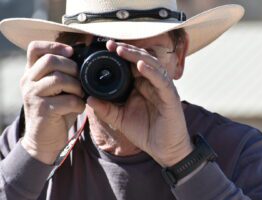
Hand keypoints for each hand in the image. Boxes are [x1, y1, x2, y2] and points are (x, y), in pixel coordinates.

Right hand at [20, 41, 84, 163]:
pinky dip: (79, 104)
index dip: (54, 45)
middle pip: (50, 60)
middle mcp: (28, 81)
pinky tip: (78, 108)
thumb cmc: (56, 110)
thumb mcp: (58, 89)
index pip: (35, 48)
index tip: (71, 52)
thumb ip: (64, 73)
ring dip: (77, 86)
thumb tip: (84, 59)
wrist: (44, 138)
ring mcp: (33, 95)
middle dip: (72, 67)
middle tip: (80, 79)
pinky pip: (68, 100)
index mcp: (32, 73)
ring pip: (59, 79)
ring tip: (80, 95)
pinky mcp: (42, 110)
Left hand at [87, 40, 192, 166]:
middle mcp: (152, 83)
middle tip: (110, 44)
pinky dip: (152, 71)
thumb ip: (106, 109)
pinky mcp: (170, 96)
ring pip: (151, 65)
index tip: (104, 48)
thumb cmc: (145, 132)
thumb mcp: (121, 119)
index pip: (131, 65)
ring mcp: (162, 88)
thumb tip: (87, 98)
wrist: (164, 149)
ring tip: (121, 50)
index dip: (120, 55)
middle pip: (141, 60)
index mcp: (141, 86)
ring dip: (136, 56)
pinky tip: (141, 65)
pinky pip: (162, 81)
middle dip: (126, 50)